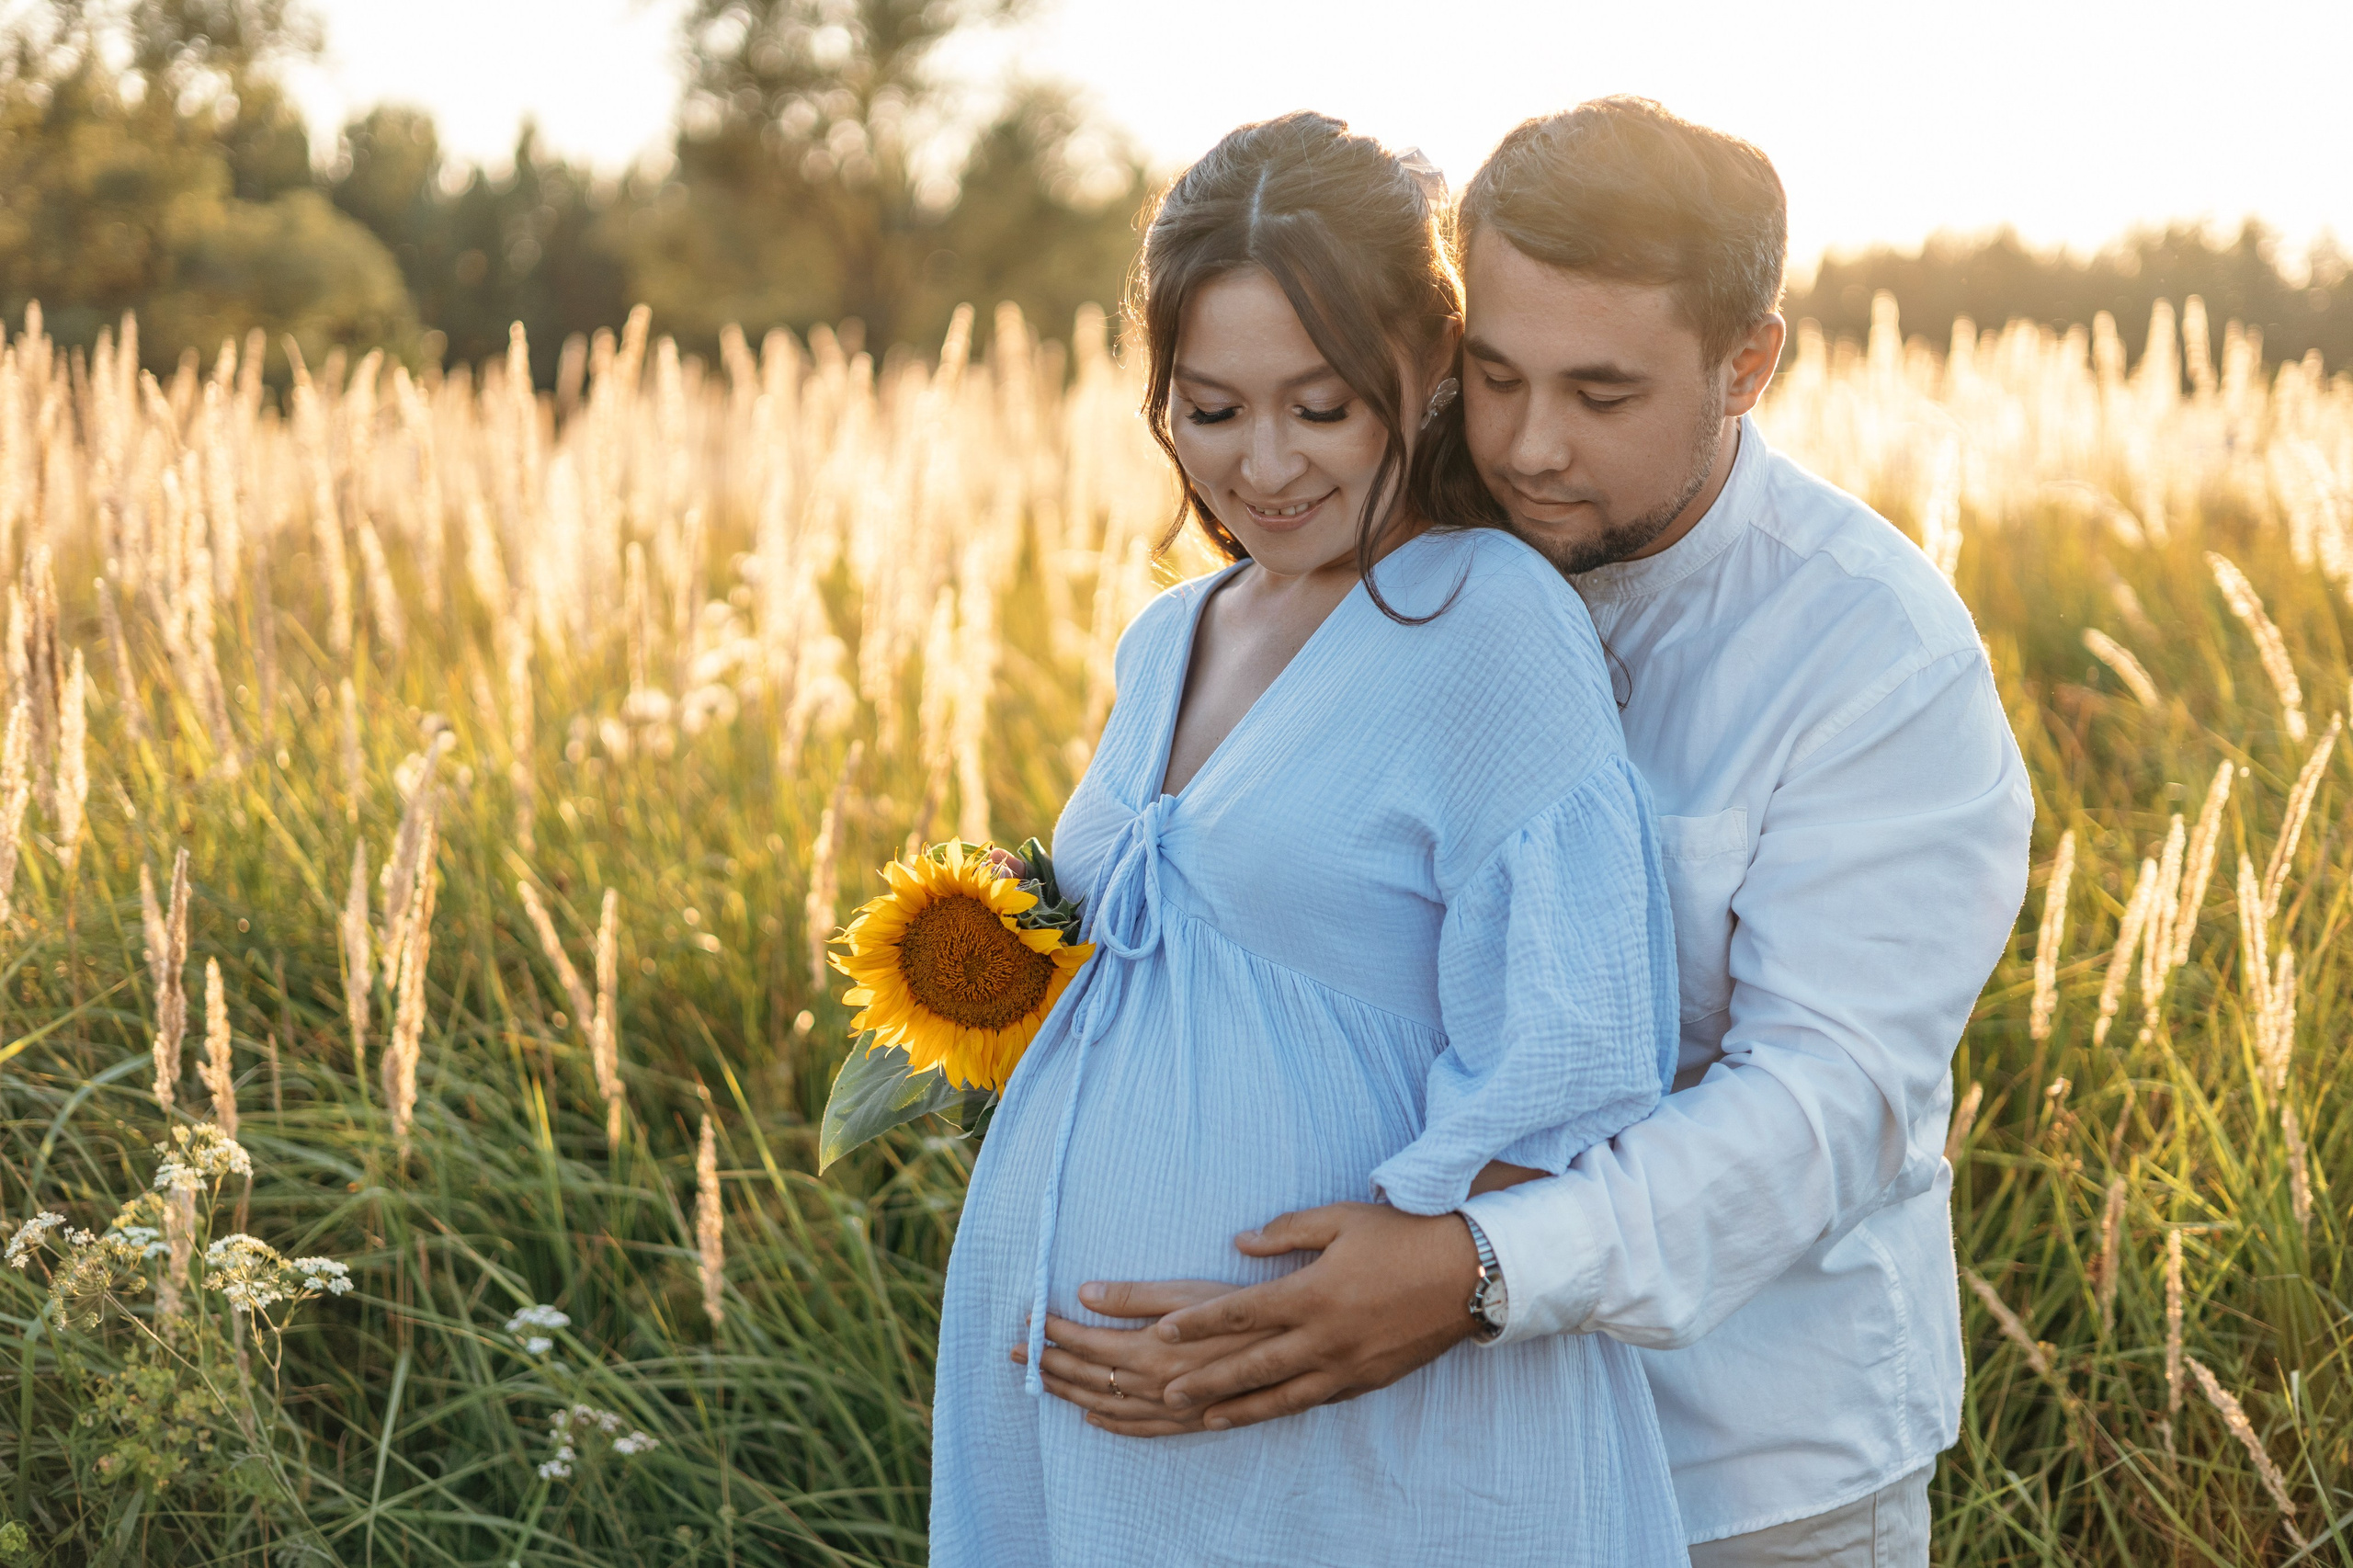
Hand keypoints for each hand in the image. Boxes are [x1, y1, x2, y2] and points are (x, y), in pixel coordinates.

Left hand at [1011, 1280, 1275, 1435]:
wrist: (1297, 1348)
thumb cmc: (1246, 1309)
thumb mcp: (1188, 1292)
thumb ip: (1133, 1297)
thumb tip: (1083, 1292)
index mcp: (1149, 1349)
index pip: (1085, 1342)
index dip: (1053, 1330)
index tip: (1028, 1318)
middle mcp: (1153, 1384)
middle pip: (1087, 1376)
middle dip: (1047, 1363)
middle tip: (1015, 1353)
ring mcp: (1171, 1408)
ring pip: (1106, 1405)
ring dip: (1068, 1392)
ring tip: (1039, 1382)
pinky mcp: (1192, 1421)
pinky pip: (1139, 1430)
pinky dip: (1110, 1424)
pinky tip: (1092, 1418)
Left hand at [1138, 1202, 1482, 1432]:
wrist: (1470, 1273)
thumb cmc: (1403, 1235)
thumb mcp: (1341, 1219)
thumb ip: (1286, 1231)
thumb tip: (1240, 1242)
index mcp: (1313, 1292)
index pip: (1241, 1310)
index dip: (1198, 1321)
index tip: (1161, 1330)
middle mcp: (1326, 1336)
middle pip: (1252, 1365)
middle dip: (1205, 1380)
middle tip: (1165, 1393)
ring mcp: (1349, 1364)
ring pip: (1284, 1395)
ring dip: (1241, 1409)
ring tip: (1206, 1418)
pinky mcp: (1371, 1379)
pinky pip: (1320, 1399)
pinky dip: (1287, 1407)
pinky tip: (1267, 1413)